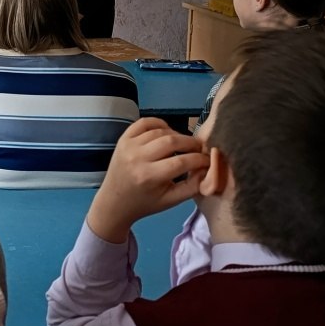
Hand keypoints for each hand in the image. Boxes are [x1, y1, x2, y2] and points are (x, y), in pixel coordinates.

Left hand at [87, 118, 209, 243]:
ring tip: (184, 145)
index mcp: (149, 177)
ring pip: (160, 131)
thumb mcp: (172, 200)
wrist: (114, 201)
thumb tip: (210, 168)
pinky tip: (167, 132)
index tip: (208, 160)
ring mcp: (128, 146)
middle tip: (199, 149)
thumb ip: (193, 186)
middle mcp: (137, 158)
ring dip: (177, 135)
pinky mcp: (123, 139)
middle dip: (191, 143)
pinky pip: (144, 122)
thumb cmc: (146, 203)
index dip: (199, 159)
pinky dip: (159, 123)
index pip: (181, 162)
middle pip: (171, 141)